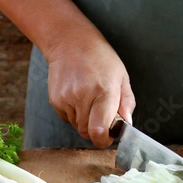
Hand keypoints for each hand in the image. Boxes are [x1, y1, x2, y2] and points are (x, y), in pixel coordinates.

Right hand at [46, 32, 135, 147]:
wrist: (70, 42)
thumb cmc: (100, 58)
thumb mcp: (121, 76)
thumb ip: (126, 103)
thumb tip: (127, 124)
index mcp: (104, 92)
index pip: (99, 130)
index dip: (104, 139)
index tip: (109, 136)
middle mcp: (83, 97)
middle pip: (88, 132)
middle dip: (97, 129)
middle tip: (102, 115)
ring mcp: (66, 99)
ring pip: (77, 126)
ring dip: (85, 120)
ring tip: (89, 99)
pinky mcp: (55, 100)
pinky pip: (67, 118)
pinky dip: (74, 113)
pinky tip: (78, 96)